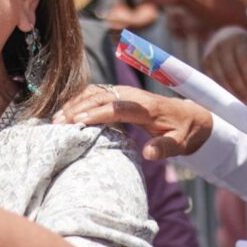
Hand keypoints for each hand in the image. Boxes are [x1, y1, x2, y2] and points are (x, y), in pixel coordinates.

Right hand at [54, 85, 211, 160]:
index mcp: (146, 108)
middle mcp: (133, 95)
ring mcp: (125, 92)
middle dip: (78, 108)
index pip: (118, 107)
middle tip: (59, 123)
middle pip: (101, 97)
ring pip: (96, 92)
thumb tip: (149, 153)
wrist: (189, 116)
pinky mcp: (120, 93)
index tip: (78, 122)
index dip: (97, 113)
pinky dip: (79, 100)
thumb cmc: (183, 132)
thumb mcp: (180, 144)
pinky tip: (66, 111)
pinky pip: (96, 92)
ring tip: (57, 119)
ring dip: (75, 103)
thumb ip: (165, 148)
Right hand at [202, 27, 246, 104]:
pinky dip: (221, 90)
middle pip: (230, 71)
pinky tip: (230, 97)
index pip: (243, 59)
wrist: (222, 35)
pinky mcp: (204, 64)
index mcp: (237, 41)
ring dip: (231, 92)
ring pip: (220, 78)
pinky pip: (212, 80)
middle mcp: (221, 46)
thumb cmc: (242, 48)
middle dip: (240, 88)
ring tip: (242, 101)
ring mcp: (210, 55)